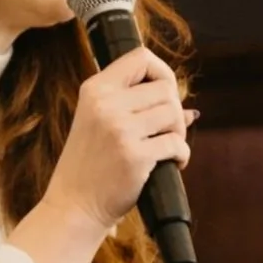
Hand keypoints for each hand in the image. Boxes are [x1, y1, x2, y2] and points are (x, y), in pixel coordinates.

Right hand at [46, 45, 191, 231]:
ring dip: (179, 133)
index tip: (164, 94)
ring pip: (174, 113)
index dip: (162, 72)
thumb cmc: (88, 166)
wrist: (74, 206)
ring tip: (167, 148)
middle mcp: (106, 104)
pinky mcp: (135, 155)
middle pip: (165, 88)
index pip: (140, 57)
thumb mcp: (98, 124)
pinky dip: (181, 155)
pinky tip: (172, 164)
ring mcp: (120, 130)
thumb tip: (188, 109)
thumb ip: (133, 107)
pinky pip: (176, 143)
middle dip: (174, 110)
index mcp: (95, 90)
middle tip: (166, 131)